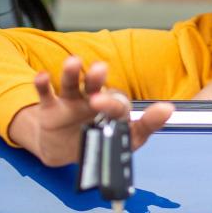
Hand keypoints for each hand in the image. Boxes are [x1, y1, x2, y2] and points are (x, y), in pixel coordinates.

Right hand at [9, 56, 173, 166]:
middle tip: (100, 70)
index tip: (111, 101)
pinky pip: (46, 94)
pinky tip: (42, 76)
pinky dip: (43, 84)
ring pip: (70, 85)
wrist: (68, 151)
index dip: (116, 102)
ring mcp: (70, 102)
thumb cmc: (101, 140)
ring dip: (71, 73)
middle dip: (97, 79)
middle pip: (94, 86)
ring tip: (73, 62)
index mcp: (112, 107)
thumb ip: (147, 125)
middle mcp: (91, 99)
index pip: (116, 102)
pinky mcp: (50, 109)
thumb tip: (169, 109)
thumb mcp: (127, 138)